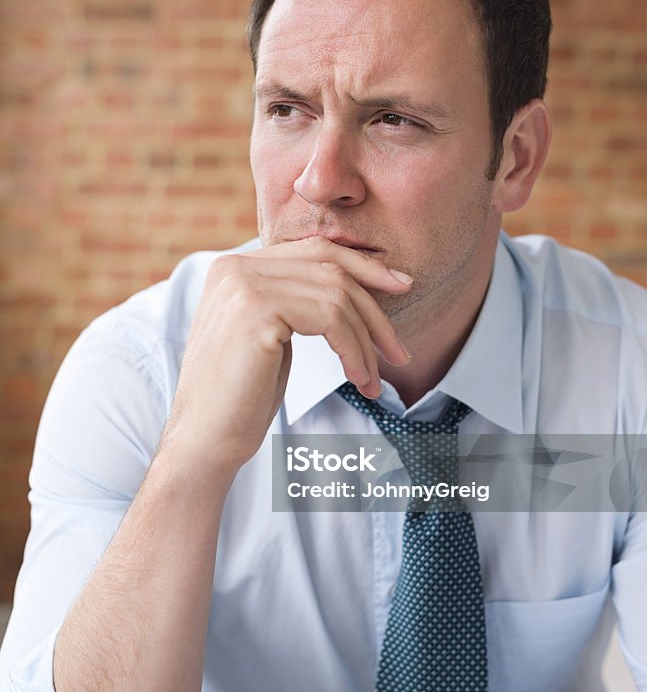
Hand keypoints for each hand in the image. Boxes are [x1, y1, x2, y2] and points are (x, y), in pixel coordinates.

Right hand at [157, 237, 411, 490]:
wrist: (204, 441)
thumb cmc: (241, 397)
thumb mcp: (271, 336)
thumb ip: (297, 301)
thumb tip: (354, 285)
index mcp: (235, 267)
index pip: (314, 250)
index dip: (362, 266)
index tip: (399, 286)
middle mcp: (235, 267)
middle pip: (329, 267)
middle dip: (374, 307)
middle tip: (398, 348)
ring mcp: (243, 285)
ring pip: (336, 296)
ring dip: (366, 341)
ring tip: (373, 379)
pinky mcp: (256, 311)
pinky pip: (330, 319)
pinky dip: (355, 351)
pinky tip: (360, 380)